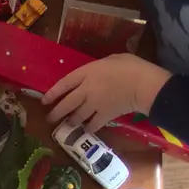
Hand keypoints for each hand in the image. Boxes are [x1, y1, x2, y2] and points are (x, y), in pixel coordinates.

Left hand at [44, 52, 171, 132]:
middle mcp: (86, 90)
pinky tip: (86, 129)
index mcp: (87, 73)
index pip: (64, 83)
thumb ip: (99, 67)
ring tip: (67, 124)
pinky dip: (88, 128)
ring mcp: (94, 104)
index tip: (44, 100)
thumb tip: (97, 71)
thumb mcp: (112, 59)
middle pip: (66, 104)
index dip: (53, 93)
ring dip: (71, 121)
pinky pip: (92, 125)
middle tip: (49, 118)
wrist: (143, 84)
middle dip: (56, 113)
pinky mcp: (105, 116)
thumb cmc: (131, 67)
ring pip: (76, 116)